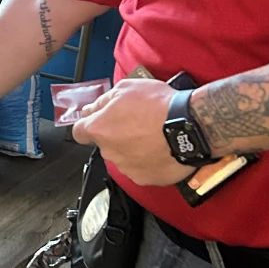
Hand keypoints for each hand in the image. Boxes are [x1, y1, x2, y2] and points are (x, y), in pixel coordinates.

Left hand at [72, 77, 194, 185]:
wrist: (189, 126)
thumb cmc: (158, 105)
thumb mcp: (126, 88)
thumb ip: (104, 101)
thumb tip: (92, 109)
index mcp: (100, 129)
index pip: (79, 132)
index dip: (88, 125)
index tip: (98, 121)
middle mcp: (109, 152)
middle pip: (104, 144)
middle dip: (116, 135)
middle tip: (136, 123)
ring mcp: (127, 168)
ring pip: (123, 157)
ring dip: (132, 149)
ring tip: (152, 136)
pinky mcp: (145, 178)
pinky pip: (141, 169)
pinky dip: (147, 161)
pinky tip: (160, 149)